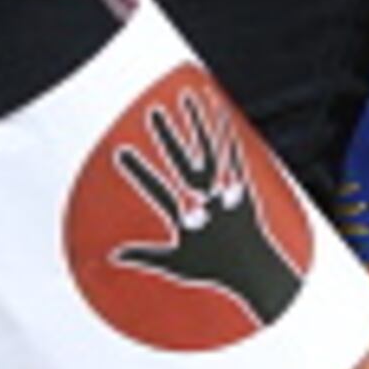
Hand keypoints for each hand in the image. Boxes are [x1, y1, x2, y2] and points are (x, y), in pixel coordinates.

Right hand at [108, 93, 306, 327]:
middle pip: (185, 162)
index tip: (120, 151)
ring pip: (212, 149)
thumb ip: (143, 256)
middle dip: (168, 136)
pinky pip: (234, 152)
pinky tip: (219, 109)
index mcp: (189, 219)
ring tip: (187, 96)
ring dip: (199, 122)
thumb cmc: (215, 270)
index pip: (157, 190)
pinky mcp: (243, 183)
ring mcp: (228, 190)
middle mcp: (210, 200)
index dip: (138, 171)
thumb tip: (111, 257)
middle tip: (152, 111)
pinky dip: (226, 131)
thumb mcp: (175, 265)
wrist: (258, 272)